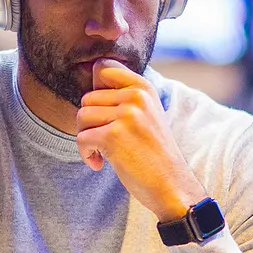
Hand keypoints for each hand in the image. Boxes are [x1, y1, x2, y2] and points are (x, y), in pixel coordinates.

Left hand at [76, 60, 205, 222]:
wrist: (171, 185)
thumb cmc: (153, 154)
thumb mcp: (146, 114)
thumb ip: (124, 96)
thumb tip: (90, 75)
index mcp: (143, 87)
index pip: (103, 67)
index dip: (94, 88)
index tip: (103, 113)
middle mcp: (136, 97)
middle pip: (87, 98)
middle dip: (89, 122)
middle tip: (104, 141)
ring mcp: (126, 115)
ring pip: (81, 117)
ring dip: (87, 138)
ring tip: (103, 152)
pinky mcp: (114, 136)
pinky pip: (81, 138)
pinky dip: (86, 154)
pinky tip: (100, 164)